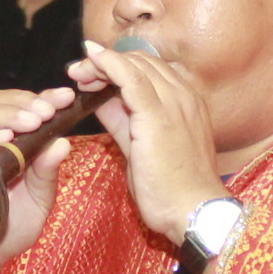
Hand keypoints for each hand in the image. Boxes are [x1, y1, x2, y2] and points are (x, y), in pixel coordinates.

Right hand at [0, 84, 82, 273]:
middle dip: (22, 103)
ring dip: (4, 117)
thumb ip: (47, 173)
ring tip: (30, 121)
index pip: (18, 108)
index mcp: (5, 144)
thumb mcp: (38, 201)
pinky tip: (0, 141)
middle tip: (46, 110)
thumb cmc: (7, 228)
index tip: (65, 97)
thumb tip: (64, 143)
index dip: (40, 98)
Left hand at [75, 40, 225, 246]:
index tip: (94, 72)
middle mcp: (184, 95)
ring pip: (134, 65)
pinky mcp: (158, 115)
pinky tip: (90, 62)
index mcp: (186, 102)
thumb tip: (101, 100)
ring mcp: (174, 102)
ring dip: (102, 63)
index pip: (150, 70)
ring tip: (78, 71)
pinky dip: (107, 65)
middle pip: (141, 62)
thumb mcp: (142, 145)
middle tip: (80, 72)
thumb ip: (124, 119)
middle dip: (107, 62)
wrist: (193, 211)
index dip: (120, 66)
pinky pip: (129, 78)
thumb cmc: (172, 188)